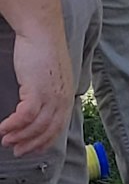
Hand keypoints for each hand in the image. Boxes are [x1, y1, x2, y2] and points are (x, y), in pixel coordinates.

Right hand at [0, 25, 73, 157]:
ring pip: (36, 126)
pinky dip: (13, 125)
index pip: (58, 127)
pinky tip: (2, 129)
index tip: (32, 149)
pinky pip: (25, 116)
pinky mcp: (38, 90)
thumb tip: (41, 102)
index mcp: (67, 96)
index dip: (45, 141)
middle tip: (17, 151)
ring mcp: (51, 96)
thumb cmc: (44, 49)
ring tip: (6, 141)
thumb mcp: (52, 75)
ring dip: (19, 136)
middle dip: (31, 144)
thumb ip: (50, 90)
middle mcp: (62, 99)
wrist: (42, 32)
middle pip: (48, 130)